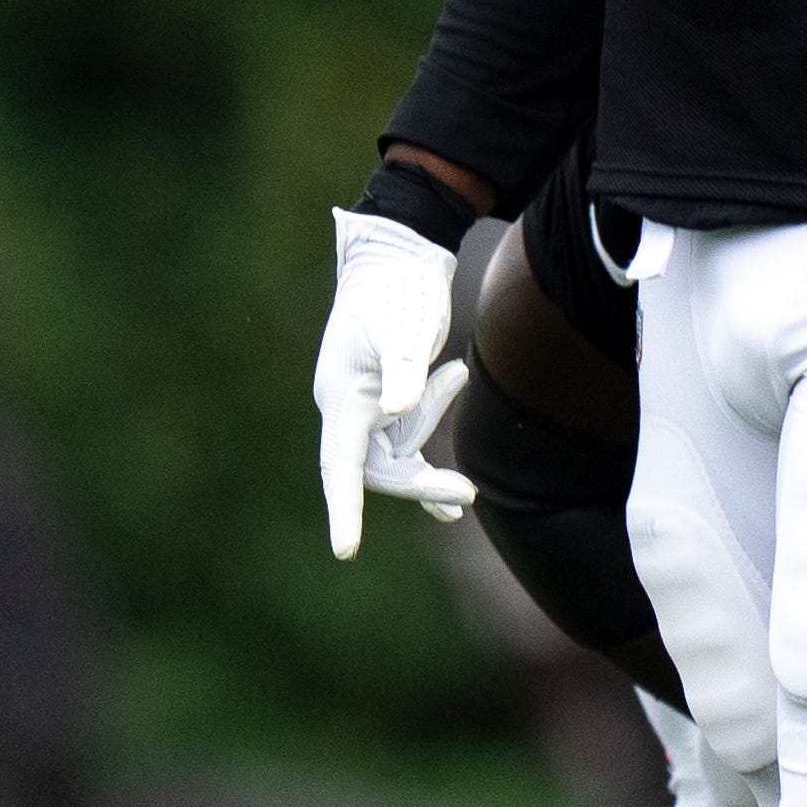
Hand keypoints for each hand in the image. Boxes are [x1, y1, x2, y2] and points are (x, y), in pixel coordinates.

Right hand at [313, 209, 468, 556]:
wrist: (401, 256)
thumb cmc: (397, 291)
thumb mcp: (404, 330)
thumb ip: (404, 371)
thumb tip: (398, 410)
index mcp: (342, 398)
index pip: (339, 466)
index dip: (343, 509)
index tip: (345, 550)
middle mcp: (350, 408)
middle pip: (381, 470)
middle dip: (420, 482)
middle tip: (466, 494)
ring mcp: (370, 406)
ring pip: (401, 453)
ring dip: (432, 432)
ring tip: (456, 372)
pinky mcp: (392, 400)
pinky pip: (409, 446)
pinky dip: (432, 462)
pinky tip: (456, 503)